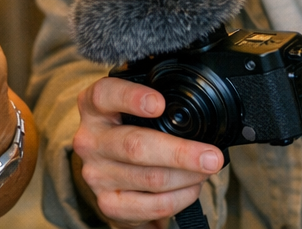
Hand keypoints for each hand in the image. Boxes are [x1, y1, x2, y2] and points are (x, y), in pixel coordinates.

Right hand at [74, 76, 223, 227]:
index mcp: (94, 108)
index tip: (159, 104)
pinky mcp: (109, 204)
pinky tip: (191, 188)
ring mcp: (96, 175)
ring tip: (206, 170)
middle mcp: (90, 140)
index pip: (105, 95)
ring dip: (188, 176)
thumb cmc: (130, 133)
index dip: (131, 97)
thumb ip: (154, 101)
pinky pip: (154, 205)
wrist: (110, 174)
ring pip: (152, 179)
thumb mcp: (132, 111)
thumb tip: (197, 105)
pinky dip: (181, 197)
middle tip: (211, 156)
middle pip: (135, 146)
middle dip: (180, 152)